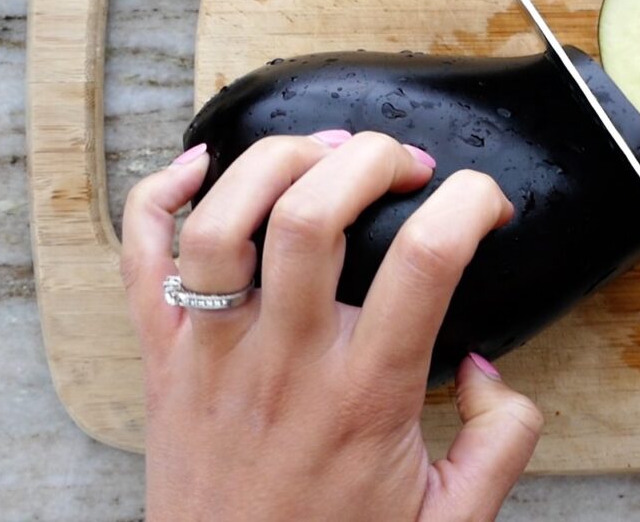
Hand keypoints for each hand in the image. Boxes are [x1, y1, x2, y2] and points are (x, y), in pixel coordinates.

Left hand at [121, 130, 542, 521]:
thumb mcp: (454, 520)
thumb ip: (499, 439)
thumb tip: (485, 368)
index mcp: (365, 395)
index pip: (426, 259)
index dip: (471, 203)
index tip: (485, 204)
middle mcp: (284, 361)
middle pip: (313, 212)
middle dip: (372, 158)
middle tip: (405, 165)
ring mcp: (214, 354)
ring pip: (223, 218)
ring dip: (276, 159)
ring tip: (323, 154)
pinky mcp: (162, 360)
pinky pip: (140, 257)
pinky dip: (160, 194)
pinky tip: (203, 168)